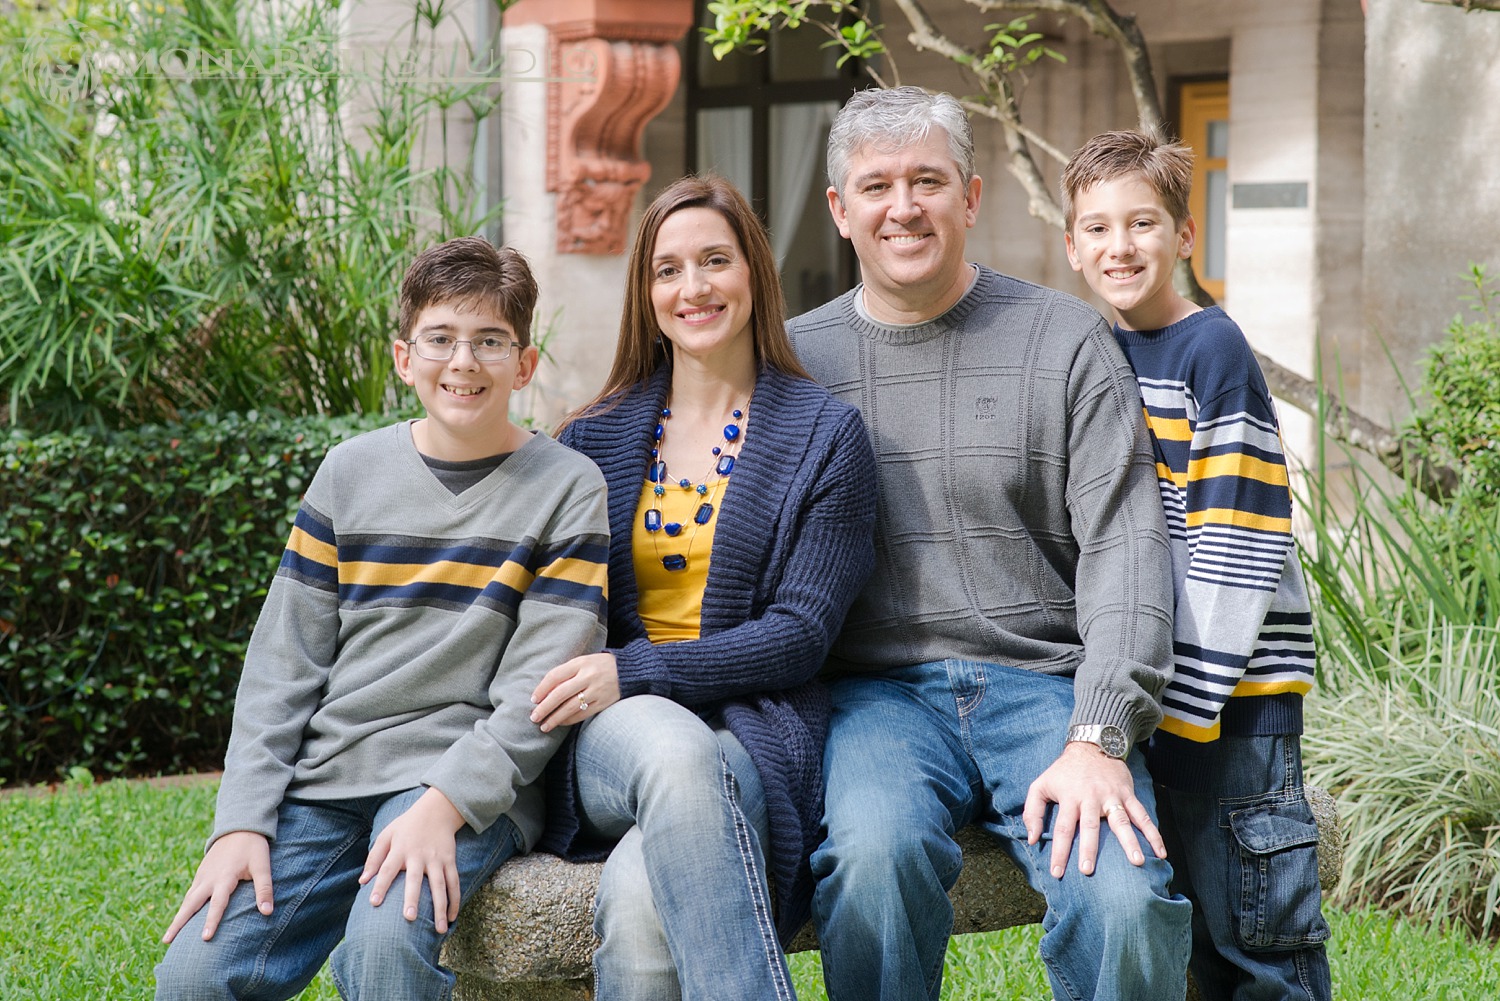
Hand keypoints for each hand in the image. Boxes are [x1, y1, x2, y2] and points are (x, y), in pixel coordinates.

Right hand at [162, 830, 272, 943]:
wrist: (239, 827)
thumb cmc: (253, 848)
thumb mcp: (262, 866)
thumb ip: (264, 889)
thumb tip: (267, 912)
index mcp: (224, 877)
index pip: (217, 904)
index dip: (212, 921)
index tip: (205, 938)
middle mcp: (209, 878)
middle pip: (191, 904)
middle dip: (178, 923)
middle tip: (166, 942)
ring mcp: (202, 876)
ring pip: (187, 900)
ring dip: (177, 918)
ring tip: (167, 938)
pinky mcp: (201, 873)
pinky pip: (190, 893)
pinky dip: (183, 907)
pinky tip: (180, 918)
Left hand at [360, 787, 466, 932]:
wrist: (436, 810)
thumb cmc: (406, 826)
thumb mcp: (386, 835)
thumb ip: (374, 857)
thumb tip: (362, 881)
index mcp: (400, 849)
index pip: (387, 869)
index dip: (380, 885)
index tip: (373, 903)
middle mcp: (419, 855)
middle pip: (415, 879)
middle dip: (412, 899)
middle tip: (409, 918)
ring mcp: (437, 859)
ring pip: (440, 886)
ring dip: (440, 908)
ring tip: (439, 930)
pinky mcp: (450, 861)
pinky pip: (454, 883)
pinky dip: (455, 900)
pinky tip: (452, 918)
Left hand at [530, 652, 620, 732]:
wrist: (630, 670)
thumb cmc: (600, 665)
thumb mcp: (583, 662)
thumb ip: (566, 673)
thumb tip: (545, 692)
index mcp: (581, 663)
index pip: (555, 676)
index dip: (542, 689)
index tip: (533, 700)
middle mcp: (588, 676)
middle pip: (560, 694)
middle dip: (545, 707)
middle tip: (534, 717)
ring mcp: (596, 690)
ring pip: (570, 707)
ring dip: (555, 718)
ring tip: (544, 726)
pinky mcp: (603, 702)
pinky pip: (583, 714)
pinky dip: (569, 720)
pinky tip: (561, 723)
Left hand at [1022, 741, 1167, 877]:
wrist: (1092, 745)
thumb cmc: (1063, 771)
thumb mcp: (1040, 785)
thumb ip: (1033, 811)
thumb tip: (1032, 839)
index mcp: (1070, 798)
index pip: (1063, 828)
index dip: (1060, 851)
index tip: (1058, 872)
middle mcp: (1091, 798)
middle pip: (1090, 827)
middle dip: (1089, 850)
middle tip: (1088, 871)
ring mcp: (1112, 796)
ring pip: (1121, 821)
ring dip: (1129, 842)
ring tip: (1137, 862)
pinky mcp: (1127, 795)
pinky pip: (1142, 815)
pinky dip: (1153, 833)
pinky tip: (1160, 852)